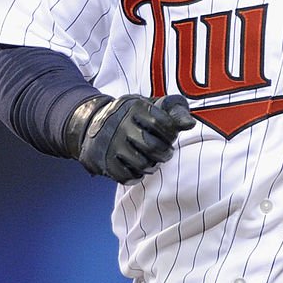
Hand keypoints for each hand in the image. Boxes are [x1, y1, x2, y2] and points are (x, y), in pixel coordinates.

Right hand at [67, 94, 195, 183]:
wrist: (92, 122)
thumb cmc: (133, 115)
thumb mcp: (152, 106)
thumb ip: (174, 113)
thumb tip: (190, 124)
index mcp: (135, 107)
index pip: (163, 124)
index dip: (171, 134)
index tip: (169, 136)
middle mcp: (121, 123)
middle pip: (153, 147)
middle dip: (165, 153)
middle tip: (165, 153)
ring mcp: (110, 143)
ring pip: (141, 164)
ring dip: (152, 166)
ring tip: (153, 161)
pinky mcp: (103, 160)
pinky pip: (125, 176)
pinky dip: (136, 176)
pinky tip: (138, 169)